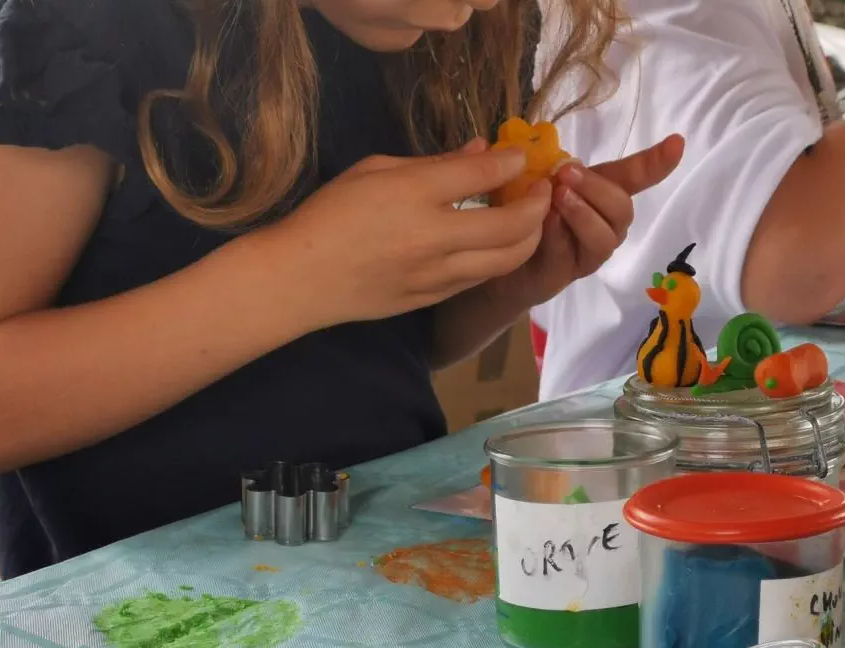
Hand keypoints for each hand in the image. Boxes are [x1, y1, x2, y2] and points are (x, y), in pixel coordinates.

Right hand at [267, 146, 550, 327]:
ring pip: (507, 260)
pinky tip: (500, 244)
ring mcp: (436, 275)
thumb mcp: (375, 170)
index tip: (521, 157)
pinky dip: (501, 259)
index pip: (482, 173)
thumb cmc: (330, 215)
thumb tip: (478, 150)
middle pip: (512, 225)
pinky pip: (482, 278)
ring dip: (529, 237)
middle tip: (543, 190)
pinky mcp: (434, 299)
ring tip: (531, 219)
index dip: (512, 162)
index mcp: (413, 194)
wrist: (301, 278)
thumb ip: (433, 163)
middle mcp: (433, 237)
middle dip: (538, 205)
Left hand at [481, 135, 684, 308]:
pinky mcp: (567, 273)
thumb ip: (541, 163)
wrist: (498, 254)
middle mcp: (606, 225)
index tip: (677, 143)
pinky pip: (571, 255)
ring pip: (605, 237)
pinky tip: (546, 223)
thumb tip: (535, 146)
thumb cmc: (524, 209)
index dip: (656, 163)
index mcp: (602, 194)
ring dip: (583, 214)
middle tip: (565, 173)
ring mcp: (590, 253)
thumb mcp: (533, 177)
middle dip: (597, 189)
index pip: (635, 176)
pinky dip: (559, 236)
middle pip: (622, 208)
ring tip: (557, 200)